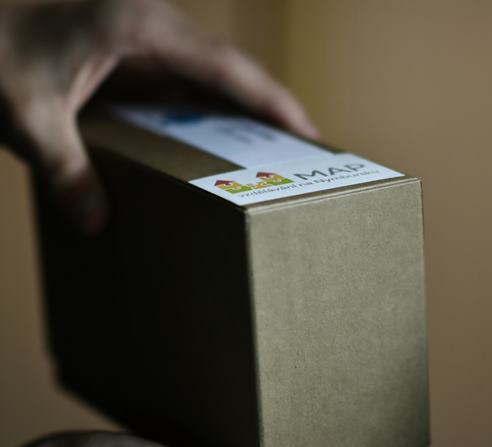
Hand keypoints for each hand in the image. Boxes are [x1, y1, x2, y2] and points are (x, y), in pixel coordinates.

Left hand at [0, 0, 317, 234]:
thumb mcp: (24, 110)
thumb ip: (65, 167)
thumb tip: (96, 223)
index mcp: (139, 25)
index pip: (227, 66)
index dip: (271, 100)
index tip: (309, 131)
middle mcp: (150, 24)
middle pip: (228, 69)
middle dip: (266, 108)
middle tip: (300, 149)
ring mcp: (140, 34)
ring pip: (207, 75)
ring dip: (236, 110)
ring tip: (268, 151)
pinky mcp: (127, 49)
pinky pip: (179, 82)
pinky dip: (200, 111)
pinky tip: (210, 141)